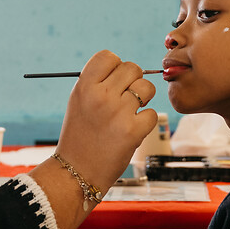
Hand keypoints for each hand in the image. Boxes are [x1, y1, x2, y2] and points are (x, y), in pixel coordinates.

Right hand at [54, 50, 157, 193]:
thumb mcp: (78, 101)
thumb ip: (98, 81)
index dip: (115, 66)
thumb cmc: (80, 135)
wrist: (77, 171)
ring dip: (143, 98)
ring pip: (147, 87)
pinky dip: (146, 121)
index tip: (113, 80)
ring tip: (130, 112)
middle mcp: (101, 96)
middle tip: (125, 98)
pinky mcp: (133, 131)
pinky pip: (152, 113)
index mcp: (84, 86)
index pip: (109, 56)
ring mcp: (118, 113)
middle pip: (132, 68)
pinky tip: (132, 129)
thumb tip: (126, 68)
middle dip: (133, 81)